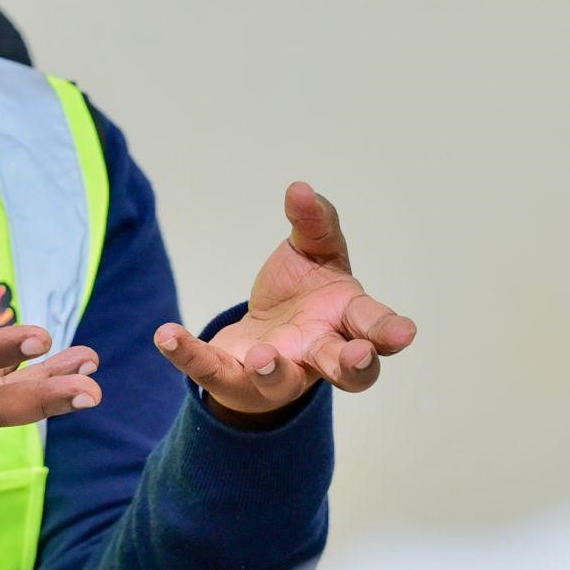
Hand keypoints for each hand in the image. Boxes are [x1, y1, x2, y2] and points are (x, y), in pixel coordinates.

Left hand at [154, 182, 414, 416]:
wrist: (264, 332)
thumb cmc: (304, 293)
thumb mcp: (314, 252)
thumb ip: (314, 222)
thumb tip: (300, 188)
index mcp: (346, 318)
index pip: (373, 326)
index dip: (389, 332)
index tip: (404, 333)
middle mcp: (318, 351)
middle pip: (346, 368)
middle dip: (354, 364)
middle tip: (356, 357)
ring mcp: (278, 370)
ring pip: (282, 380)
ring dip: (274, 370)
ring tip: (262, 355)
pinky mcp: (233, 376)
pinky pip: (211, 370)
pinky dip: (188, 354)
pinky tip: (166, 334)